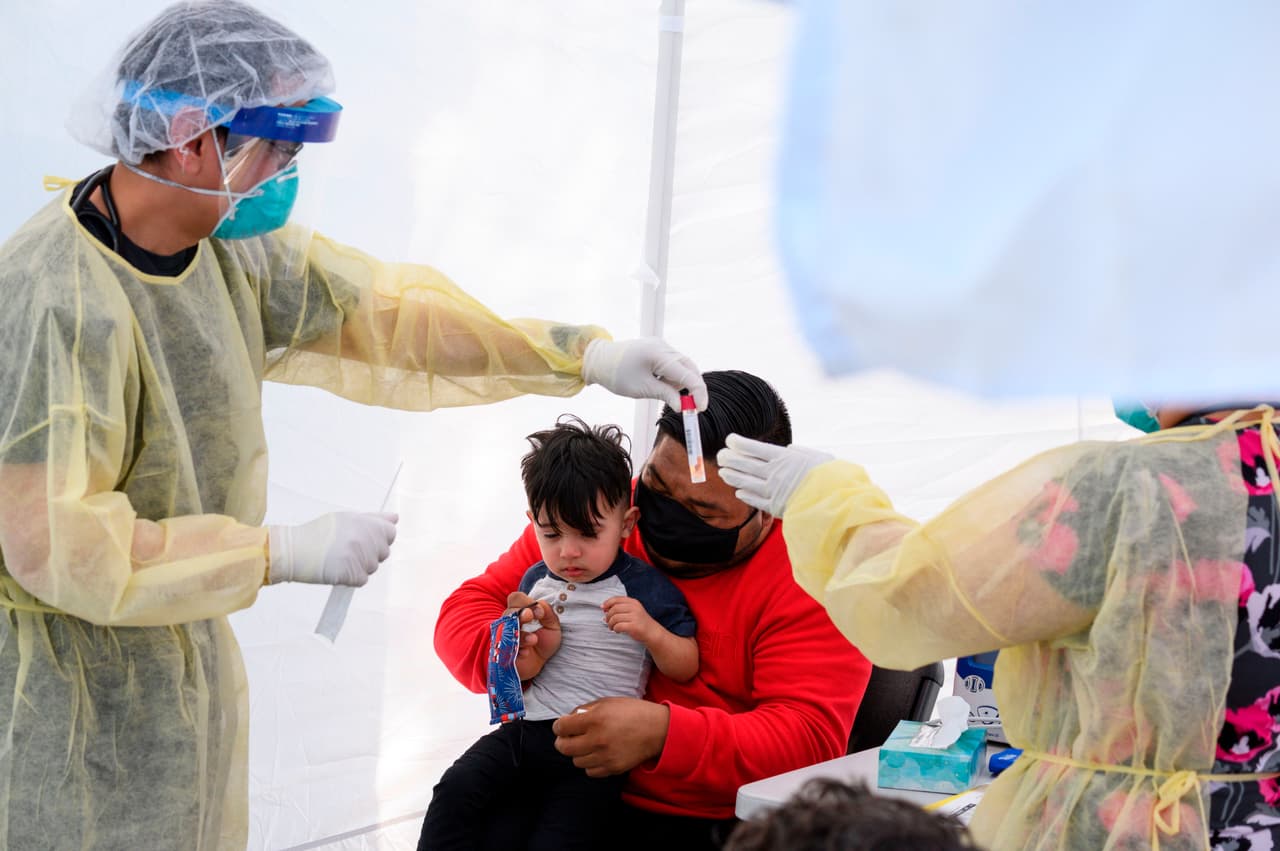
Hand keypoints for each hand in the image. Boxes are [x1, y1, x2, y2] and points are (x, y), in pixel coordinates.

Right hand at [266, 512, 397, 585]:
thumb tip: (395, 518)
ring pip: (373, 567)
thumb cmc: (319, 534)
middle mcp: (364, 537)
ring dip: (360, 567)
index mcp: (364, 522)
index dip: (380, 539)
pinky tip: (337, 569)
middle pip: (383, 553)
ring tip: (339, 559)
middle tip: (347, 550)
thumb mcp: (346, 519)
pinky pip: (362, 579)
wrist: (293, 550)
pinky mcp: (351, 573)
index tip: (365, 540)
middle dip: (370, 554)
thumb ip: (373, 519)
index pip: (390, 533)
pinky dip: (351, 578)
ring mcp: (358, 556)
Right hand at [507, 592, 560, 678]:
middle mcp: (510, 621)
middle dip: (520, 613)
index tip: (540, 613)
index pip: (516, 598)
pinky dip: (517, 649)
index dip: (526, 601)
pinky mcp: (503, 652)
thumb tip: (540, 605)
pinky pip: (505, 648)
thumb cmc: (543, 643)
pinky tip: (526, 652)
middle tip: (530, 616)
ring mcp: (504, 636)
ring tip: (533, 640)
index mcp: (521, 612)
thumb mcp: (552, 626)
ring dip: (520, 633)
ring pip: (506, 630)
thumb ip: (548, 613)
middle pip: (508, 611)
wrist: (539, 665)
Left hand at [552, 697, 669, 776]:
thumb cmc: (633, 712)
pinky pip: (590, 772)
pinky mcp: (613, 768)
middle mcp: (597, 739)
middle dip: (562, 741)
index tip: (562, 726)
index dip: (558, 726)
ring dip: (577, 753)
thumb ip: (586, 709)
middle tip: (568, 737)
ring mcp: (605, 756)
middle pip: (563, 747)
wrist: (658, 730)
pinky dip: (590, 764)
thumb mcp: (608, 701)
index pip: (561, 727)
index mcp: (595, 719)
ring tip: (586, 745)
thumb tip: (568, 719)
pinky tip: (596, 755)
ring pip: (576, 761)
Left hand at [581, 337, 707, 411]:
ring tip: (658, 390)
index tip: (699, 409)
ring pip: (682, 366)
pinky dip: (672, 376)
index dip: (697, 393)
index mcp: (659, 355)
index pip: (687, 375)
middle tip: (689, 407)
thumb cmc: (617, 374)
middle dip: (692, 388)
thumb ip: (665, 395)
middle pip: (689, 368)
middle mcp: (664, 347)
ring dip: (679, 382)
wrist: (599, 359)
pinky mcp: (658, 348)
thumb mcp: (642, 389)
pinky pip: (673, 363)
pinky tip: (658, 383)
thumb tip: (682, 406)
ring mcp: (661, 346)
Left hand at [602, 596, 655, 643]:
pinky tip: (617, 631)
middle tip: (607, 621)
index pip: (616, 599)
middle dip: (608, 616)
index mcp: (633, 602)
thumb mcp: (633, 610)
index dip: (607, 603)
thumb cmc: (639, 622)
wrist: (652, 632)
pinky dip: (615, 629)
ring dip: (610, 624)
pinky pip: (618, 626)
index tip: (603, 608)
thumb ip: (621, 608)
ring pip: (615, 618)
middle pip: (614, 609)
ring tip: (612, 627)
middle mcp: (634, 608)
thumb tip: (605, 609)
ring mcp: (635, 617)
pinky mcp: (634, 626)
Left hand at [716, 434, 832, 515]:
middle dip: (730, 459)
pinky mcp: (775, 507)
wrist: (836, 501)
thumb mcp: (817, 457)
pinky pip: (755, 500)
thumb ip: (799, 452)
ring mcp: (772, 491)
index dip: (739, 444)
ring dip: (732, 476)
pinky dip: (745, 495)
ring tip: (723, 472)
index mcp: (783, 458)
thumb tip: (787, 450)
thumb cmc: (831, 476)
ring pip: (746, 482)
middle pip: (745, 464)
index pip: (754, 448)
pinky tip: (738, 491)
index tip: (729, 440)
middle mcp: (774, 473)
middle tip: (720, 455)